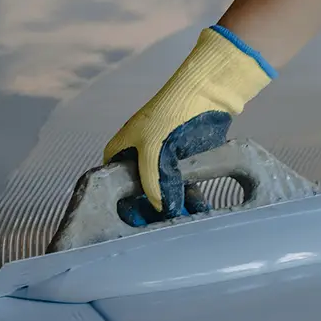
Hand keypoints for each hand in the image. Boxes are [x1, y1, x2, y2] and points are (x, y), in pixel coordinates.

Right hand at [103, 25, 276, 223]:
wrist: (206, 94)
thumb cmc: (170, 115)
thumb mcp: (154, 152)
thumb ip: (153, 184)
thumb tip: (161, 210)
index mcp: (120, 150)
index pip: (113, 184)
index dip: (122, 203)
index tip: (134, 221)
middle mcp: (138, 156)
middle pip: (139, 192)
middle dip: (150, 209)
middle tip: (159, 227)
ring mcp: (161, 159)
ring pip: (162, 190)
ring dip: (172, 205)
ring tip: (182, 221)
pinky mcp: (183, 161)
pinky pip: (182, 185)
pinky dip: (188, 197)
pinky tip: (196, 209)